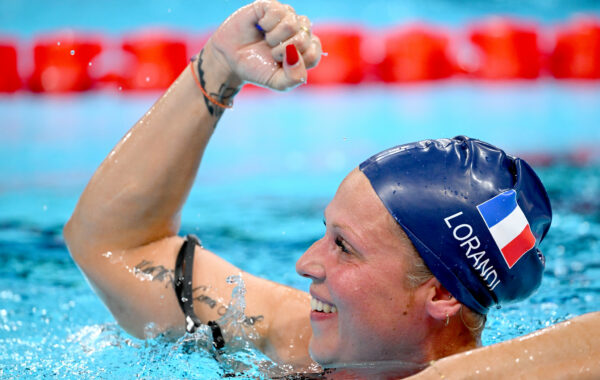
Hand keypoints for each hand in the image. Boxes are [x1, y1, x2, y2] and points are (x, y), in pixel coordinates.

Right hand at [206, 0, 321, 90]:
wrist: (230, 60)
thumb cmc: (258, 69)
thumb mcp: (278, 82)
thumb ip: (294, 77)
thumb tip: (295, 55)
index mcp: (305, 48)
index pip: (314, 52)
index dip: (296, 61)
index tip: (281, 64)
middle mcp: (298, 30)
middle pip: (304, 37)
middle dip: (283, 51)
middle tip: (271, 52)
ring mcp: (286, 16)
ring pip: (292, 23)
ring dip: (274, 38)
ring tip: (266, 40)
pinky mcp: (270, 6)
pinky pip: (278, 11)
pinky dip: (266, 24)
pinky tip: (261, 27)